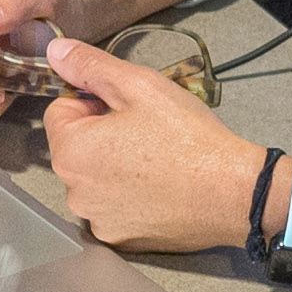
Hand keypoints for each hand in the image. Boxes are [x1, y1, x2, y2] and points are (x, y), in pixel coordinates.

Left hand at [38, 33, 270, 253]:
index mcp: (72, 152)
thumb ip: (92, 66)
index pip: (61, 111)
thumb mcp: (140, 87)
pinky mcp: (121, 239)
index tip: (126, 108)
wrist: (233, 193)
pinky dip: (130, 196)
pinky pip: (113, 207)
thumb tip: (58, 52)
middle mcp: (75, 192)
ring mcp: (98, 220)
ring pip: (95, 178)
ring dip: (115, 166)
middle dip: (103, 135)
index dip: (93, 102)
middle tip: (147, 132)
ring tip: (157, 160)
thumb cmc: (189, 140)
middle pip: (77, 147)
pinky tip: (160, 187)